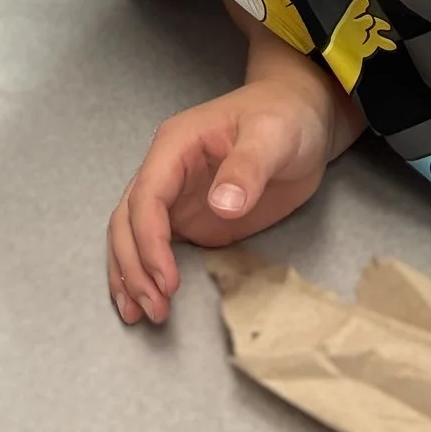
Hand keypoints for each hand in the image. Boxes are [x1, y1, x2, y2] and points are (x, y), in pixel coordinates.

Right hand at [107, 75, 340, 324]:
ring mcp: (176, 197)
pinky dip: (145, 272)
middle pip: (128, 219)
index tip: (167, 280)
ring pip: (131, 235)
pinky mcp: (190, 218)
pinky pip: (156, 245)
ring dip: (130, 273)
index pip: (147, 195)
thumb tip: (222, 205)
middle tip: (153, 308)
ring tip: (138, 313)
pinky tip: (144, 298)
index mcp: (175, 146)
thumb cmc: (285, 118)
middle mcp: (165, 172)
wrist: (303, 119)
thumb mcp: (273, 136)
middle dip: (133, 265)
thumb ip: (247, 168)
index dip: (150, 240)